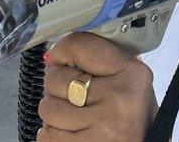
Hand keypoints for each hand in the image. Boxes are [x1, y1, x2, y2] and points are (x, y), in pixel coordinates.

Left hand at [37, 33, 156, 140]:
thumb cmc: (131, 122)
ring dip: (54, 115)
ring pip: (48, 108)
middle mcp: (119, 97)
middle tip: (71, 96)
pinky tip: (72, 135)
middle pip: (56, 78)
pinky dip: (53, 135)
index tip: (58, 58)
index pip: (81, 46)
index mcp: (132, 74)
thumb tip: (53, 57)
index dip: (62, 50)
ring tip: (74, 119)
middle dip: (56, 88)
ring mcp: (103, 125)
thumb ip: (98, 64)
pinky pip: (47, 135)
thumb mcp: (127, 86)